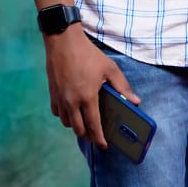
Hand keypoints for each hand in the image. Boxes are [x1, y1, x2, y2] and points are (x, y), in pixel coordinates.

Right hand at [45, 27, 139, 148]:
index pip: (93, 126)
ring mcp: (59, 98)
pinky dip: (65, 116)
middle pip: (78, 129)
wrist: (63, 41)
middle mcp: (71, 101)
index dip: (99, 138)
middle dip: (88, 136)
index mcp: (87, 97)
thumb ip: (123, 87)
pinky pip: (57, 112)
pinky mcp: (52, 93)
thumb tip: (135, 101)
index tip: (104, 145)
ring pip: (66, 122)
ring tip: (84, 123)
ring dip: (76, 126)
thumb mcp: (110, 69)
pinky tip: (71, 111)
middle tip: (95, 136)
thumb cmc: (88, 54)